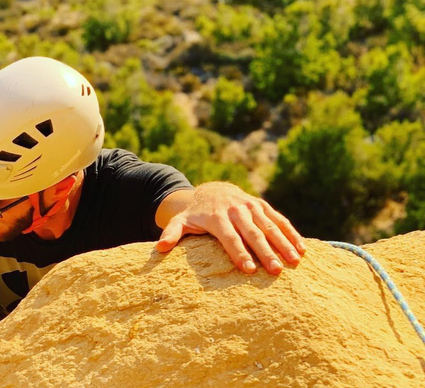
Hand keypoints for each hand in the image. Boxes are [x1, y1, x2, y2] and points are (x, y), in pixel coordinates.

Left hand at [156, 182, 305, 274]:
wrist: (212, 190)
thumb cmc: (195, 214)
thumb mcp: (180, 221)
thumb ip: (171, 233)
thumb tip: (159, 248)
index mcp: (217, 217)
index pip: (230, 237)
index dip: (239, 253)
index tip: (249, 269)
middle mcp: (236, 210)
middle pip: (252, 233)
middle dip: (265, 252)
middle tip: (276, 271)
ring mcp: (251, 206)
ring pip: (269, 226)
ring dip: (283, 244)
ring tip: (294, 262)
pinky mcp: (262, 205)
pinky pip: (279, 219)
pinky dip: (291, 233)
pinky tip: (302, 249)